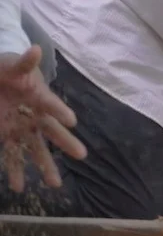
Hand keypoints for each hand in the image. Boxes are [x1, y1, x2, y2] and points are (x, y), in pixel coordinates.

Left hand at [0, 46, 86, 190]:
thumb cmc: (7, 69)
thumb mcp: (13, 64)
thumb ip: (24, 61)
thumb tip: (35, 49)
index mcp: (38, 96)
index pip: (51, 104)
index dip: (60, 111)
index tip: (72, 121)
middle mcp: (35, 116)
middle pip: (52, 132)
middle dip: (65, 143)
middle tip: (82, 155)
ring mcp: (21, 128)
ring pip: (35, 149)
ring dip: (44, 166)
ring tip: (54, 184)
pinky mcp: (6, 136)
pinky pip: (11, 155)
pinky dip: (14, 170)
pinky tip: (19, 187)